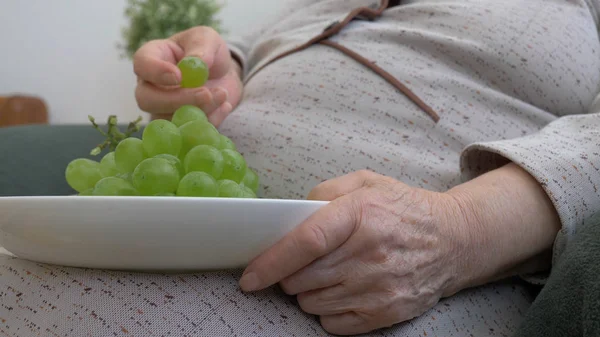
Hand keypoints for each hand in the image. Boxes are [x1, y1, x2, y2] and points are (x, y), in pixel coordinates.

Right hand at [133, 26, 242, 126]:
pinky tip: (225, 106)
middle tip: (205, 93)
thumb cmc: (208, 51)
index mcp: (153, 57)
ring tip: (223, 94)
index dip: (156, 72)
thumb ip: (201, 46)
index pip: (142, 64)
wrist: (223, 74)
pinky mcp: (179, 124)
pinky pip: (188, 132)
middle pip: (147, 99)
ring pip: (168, 119)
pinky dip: (210, 121)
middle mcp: (151, 85)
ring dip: (199, 111)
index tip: (179, 76)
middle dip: (178, 100)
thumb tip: (197, 63)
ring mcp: (162, 108)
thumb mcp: (207, 39)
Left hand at [238, 170, 466, 334]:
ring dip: (308, 291)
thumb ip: (325, 193)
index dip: (271, 262)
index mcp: (361, 215)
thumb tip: (291, 217)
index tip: (250, 277)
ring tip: (329, 273)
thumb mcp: (367, 182)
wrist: (455, 240)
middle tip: (303, 262)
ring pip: (313, 303)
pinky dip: (327, 310)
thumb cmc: (405, 209)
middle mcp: (370, 254)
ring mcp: (379, 287)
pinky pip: (334, 323)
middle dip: (290, 274)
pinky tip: (342, 290)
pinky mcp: (387, 312)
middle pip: (303, 278)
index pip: (306, 243)